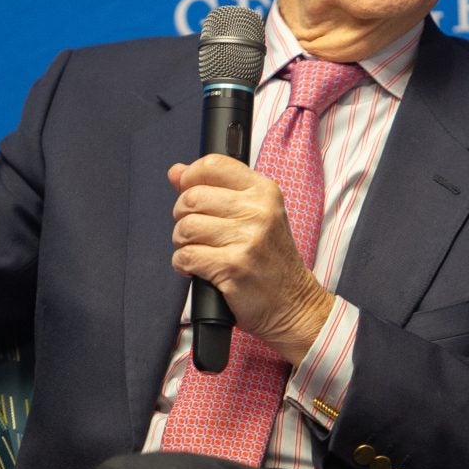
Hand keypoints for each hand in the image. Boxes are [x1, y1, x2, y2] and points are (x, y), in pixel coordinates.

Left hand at [168, 155, 332, 357]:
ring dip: (182, 242)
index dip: (190, 178)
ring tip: (198, 251)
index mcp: (264, 192)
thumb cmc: (269, 260)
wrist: (293, 304)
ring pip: (185, 227)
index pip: (213, 165)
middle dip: (182, 216)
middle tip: (195, 233)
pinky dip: (183, 264)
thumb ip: (214, 190)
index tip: (188, 193)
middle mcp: (258, 210)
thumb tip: (176, 171)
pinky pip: (186, 256)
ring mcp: (247, 238)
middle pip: (192, 198)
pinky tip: (197, 269)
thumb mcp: (254, 216)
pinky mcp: (232, 266)